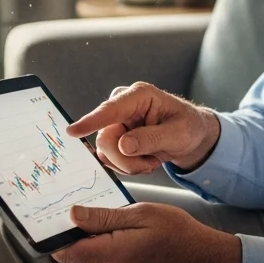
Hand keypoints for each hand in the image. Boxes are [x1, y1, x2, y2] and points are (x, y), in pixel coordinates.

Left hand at [51, 202, 241, 262]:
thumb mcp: (141, 214)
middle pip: (75, 252)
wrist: (203, 262)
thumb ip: (104, 217)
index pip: (64, 250)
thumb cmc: (177, 234)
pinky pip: (102, 262)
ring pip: (88, 256)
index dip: (55, 233)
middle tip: (90, 206)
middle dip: (78, 230)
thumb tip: (71, 215)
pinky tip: (123, 232)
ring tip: (115, 218)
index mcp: (110, 256)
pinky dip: (105, 246)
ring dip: (94, 237)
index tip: (55, 214)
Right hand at [67, 82, 220, 174]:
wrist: (191, 135)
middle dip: (127, 159)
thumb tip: (123, 145)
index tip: (73, 131)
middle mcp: (122, 106)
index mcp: (139, 96)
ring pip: (107, 152)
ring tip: (152, 159)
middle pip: (106, 139)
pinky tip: (145, 160)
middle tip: (150, 164)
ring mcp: (116, 122)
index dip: (91, 121)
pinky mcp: (114, 137)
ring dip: (130, 164)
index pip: (111, 109)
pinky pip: (111, 159)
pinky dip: (130, 166)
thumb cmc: (188, 127)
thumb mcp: (178, 134)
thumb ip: (151, 139)